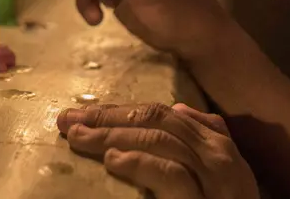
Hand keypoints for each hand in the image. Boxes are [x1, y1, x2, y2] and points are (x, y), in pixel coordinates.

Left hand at [57, 102, 259, 198]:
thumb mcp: (222, 176)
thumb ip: (205, 139)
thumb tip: (180, 109)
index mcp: (218, 146)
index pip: (164, 115)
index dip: (120, 110)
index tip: (83, 113)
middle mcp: (218, 157)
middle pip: (158, 121)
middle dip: (109, 117)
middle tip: (68, 118)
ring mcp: (213, 180)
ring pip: (160, 141)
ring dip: (113, 135)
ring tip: (79, 137)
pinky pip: (169, 175)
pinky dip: (140, 163)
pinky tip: (113, 161)